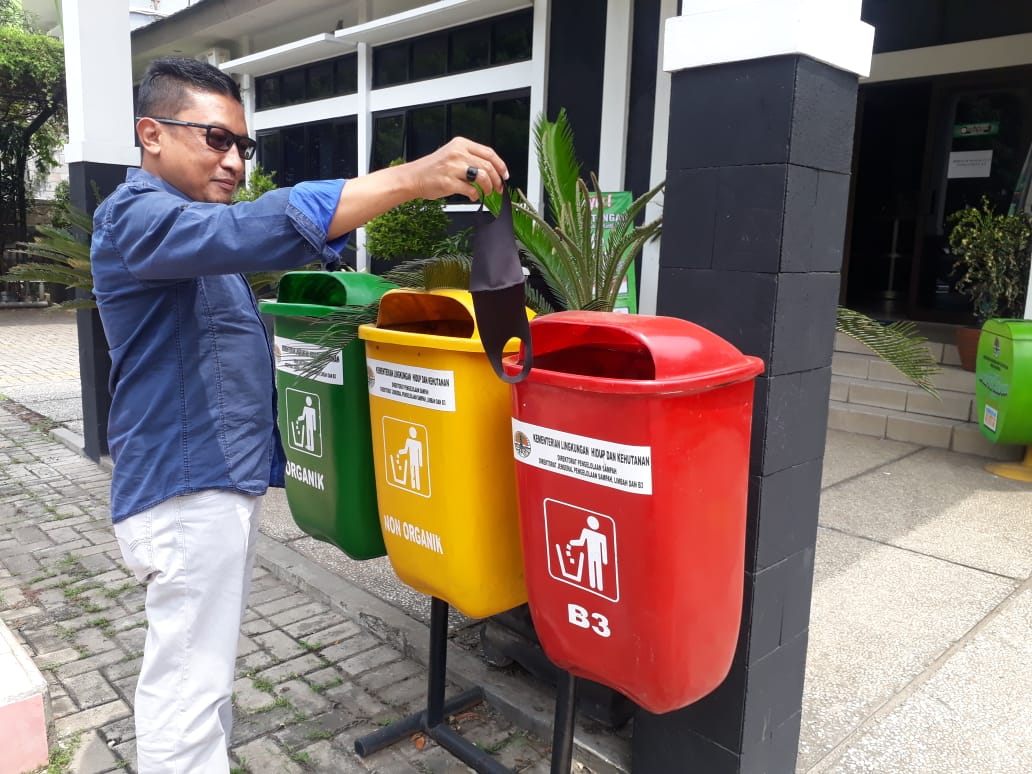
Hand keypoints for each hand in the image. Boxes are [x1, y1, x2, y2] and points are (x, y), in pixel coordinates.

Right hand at [329, 137, 510, 236]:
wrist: (413, 177)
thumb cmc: (433, 169)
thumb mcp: (452, 155)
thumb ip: (470, 159)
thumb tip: (492, 172)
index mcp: (461, 144)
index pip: (489, 153)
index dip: (500, 165)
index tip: (505, 175)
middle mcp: (458, 153)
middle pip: (488, 166)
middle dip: (497, 180)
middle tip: (498, 189)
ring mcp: (453, 167)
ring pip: (482, 177)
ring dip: (488, 188)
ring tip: (486, 193)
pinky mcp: (449, 182)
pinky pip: (471, 190)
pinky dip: (475, 196)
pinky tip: (472, 197)